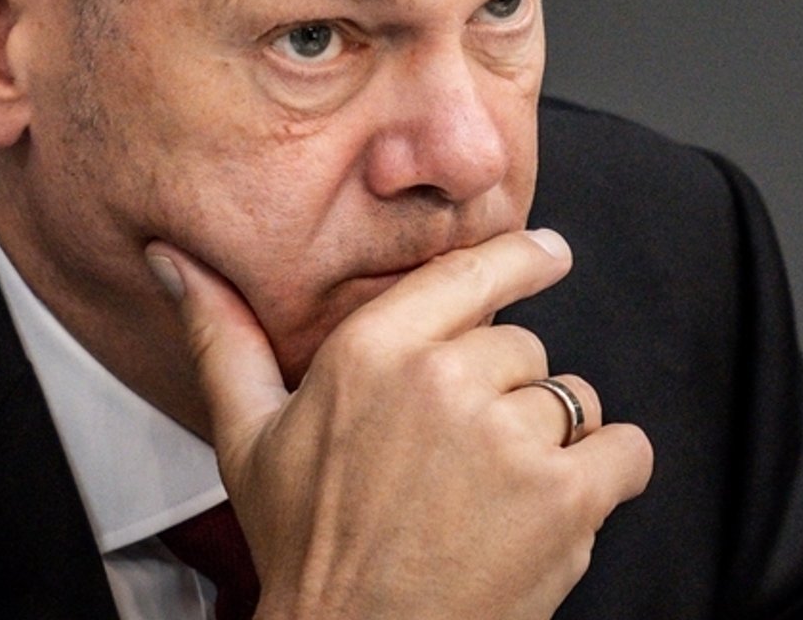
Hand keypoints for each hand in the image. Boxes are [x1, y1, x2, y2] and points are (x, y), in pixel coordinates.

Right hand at [147, 230, 654, 619]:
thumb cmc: (304, 549)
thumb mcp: (247, 438)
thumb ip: (222, 337)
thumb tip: (177, 259)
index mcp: (371, 351)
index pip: (474, 270)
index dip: (522, 257)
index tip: (549, 252)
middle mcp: (443, 380)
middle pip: (524, 348)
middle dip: (506, 396)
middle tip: (458, 463)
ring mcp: (507, 437)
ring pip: (573, 399)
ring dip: (552, 443)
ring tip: (493, 498)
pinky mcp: (564, 495)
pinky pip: (625, 449)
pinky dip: (609, 475)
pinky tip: (556, 508)